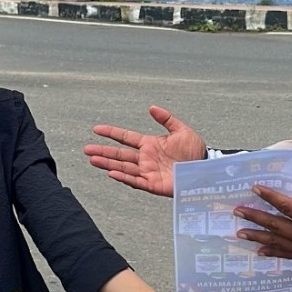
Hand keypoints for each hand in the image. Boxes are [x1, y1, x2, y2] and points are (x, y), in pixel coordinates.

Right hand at [84, 105, 205, 197]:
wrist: (205, 168)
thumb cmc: (195, 151)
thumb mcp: (181, 130)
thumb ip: (166, 119)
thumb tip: (152, 108)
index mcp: (150, 144)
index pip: (125, 138)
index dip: (111, 133)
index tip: (96, 129)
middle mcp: (145, 158)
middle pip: (119, 154)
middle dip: (103, 152)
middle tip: (86, 149)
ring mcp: (148, 171)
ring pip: (123, 167)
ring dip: (108, 164)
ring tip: (93, 160)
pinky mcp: (153, 184)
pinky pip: (135, 181)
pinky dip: (123, 177)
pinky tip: (111, 173)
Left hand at [234, 187, 291, 272]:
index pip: (286, 206)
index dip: (269, 196)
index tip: (255, 189)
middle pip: (274, 225)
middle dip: (254, 217)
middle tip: (238, 212)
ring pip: (275, 242)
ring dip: (256, 236)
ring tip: (240, 233)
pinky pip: (285, 255)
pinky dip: (271, 252)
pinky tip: (260, 251)